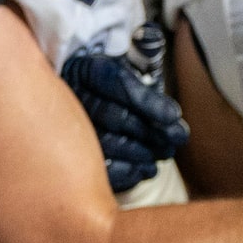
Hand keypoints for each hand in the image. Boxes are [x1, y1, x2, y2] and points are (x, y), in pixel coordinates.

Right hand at [60, 48, 188, 193]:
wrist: (81, 98)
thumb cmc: (110, 86)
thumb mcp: (126, 73)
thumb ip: (144, 90)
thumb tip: (172, 120)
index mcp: (87, 69)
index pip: (116, 82)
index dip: (147, 101)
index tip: (174, 116)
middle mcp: (71, 97)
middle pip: (113, 116)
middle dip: (150, 131)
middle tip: (177, 139)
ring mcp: (65, 127)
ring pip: (104, 144)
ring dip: (140, 154)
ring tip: (163, 155)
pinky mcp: (69, 153)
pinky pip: (95, 167)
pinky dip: (125, 173)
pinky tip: (143, 171)